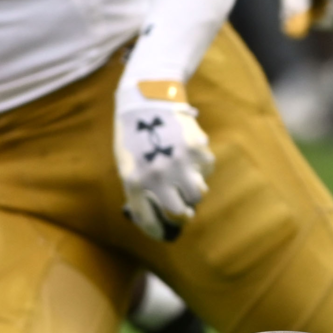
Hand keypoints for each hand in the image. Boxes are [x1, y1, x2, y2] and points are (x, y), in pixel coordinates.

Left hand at [114, 83, 213, 239]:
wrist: (147, 101)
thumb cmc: (134, 136)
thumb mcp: (127, 164)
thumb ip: (140, 189)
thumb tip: (159, 213)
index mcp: (134, 181)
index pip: (148, 219)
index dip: (157, 231)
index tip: (164, 232)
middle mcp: (158, 175)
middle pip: (179, 213)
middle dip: (182, 216)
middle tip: (184, 212)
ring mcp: (180, 162)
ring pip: (197, 194)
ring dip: (193, 192)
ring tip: (186, 182)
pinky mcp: (198, 149)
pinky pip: (206, 171)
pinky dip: (200, 168)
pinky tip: (190, 157)